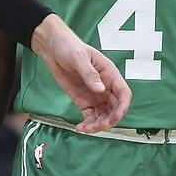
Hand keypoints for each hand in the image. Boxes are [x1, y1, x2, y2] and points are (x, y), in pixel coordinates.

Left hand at [30, 15, 130, 132]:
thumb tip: (101, 90)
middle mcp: (105, 87)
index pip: (123, 93)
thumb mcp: (79, 58)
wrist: (52, 48)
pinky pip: (90, 116)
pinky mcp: (84, 101)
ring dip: (98, 125)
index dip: (123, 107)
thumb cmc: (69, 47)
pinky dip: (88, 124)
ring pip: (103, 115)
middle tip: (96, 127)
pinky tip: (80, 128)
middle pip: (115, 108)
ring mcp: (95, 95)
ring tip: (86, 129)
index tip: (115, 118)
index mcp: (109, 74)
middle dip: (109, 120)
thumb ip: (90, 74)